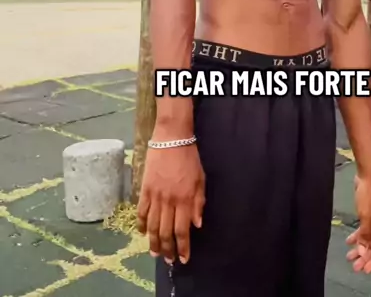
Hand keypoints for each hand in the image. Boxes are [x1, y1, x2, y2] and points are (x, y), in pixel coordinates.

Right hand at [137, 142, 205, 264]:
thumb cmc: (189, 158)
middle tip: (168, 260)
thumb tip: (197, 224)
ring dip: (153, 241)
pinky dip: (141, 223)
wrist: (171, 138)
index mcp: (185, 199)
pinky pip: (141, 211)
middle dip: (167, 249)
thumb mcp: (201, 179)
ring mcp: (155, 195)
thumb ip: (199, 203)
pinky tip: (143, 232)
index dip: (183, 246)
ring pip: (152, 225)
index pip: (182, 230)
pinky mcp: (145, 189)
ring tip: (155, 252)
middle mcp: (169, 201)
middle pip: (166, 232)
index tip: (183, 258)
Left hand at [346, 173, 370, 273]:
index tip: (365, 270)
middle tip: (355, 267)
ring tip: (349, 257)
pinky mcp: (368, 215)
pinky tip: (349, 241)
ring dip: (360, 248)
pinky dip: (357, 237)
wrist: (367, 177)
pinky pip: (363, 231)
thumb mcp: (366, 217)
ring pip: (368, 239)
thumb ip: (365, 236)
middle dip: (365, 257)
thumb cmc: (369, 196)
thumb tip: (363, 253)